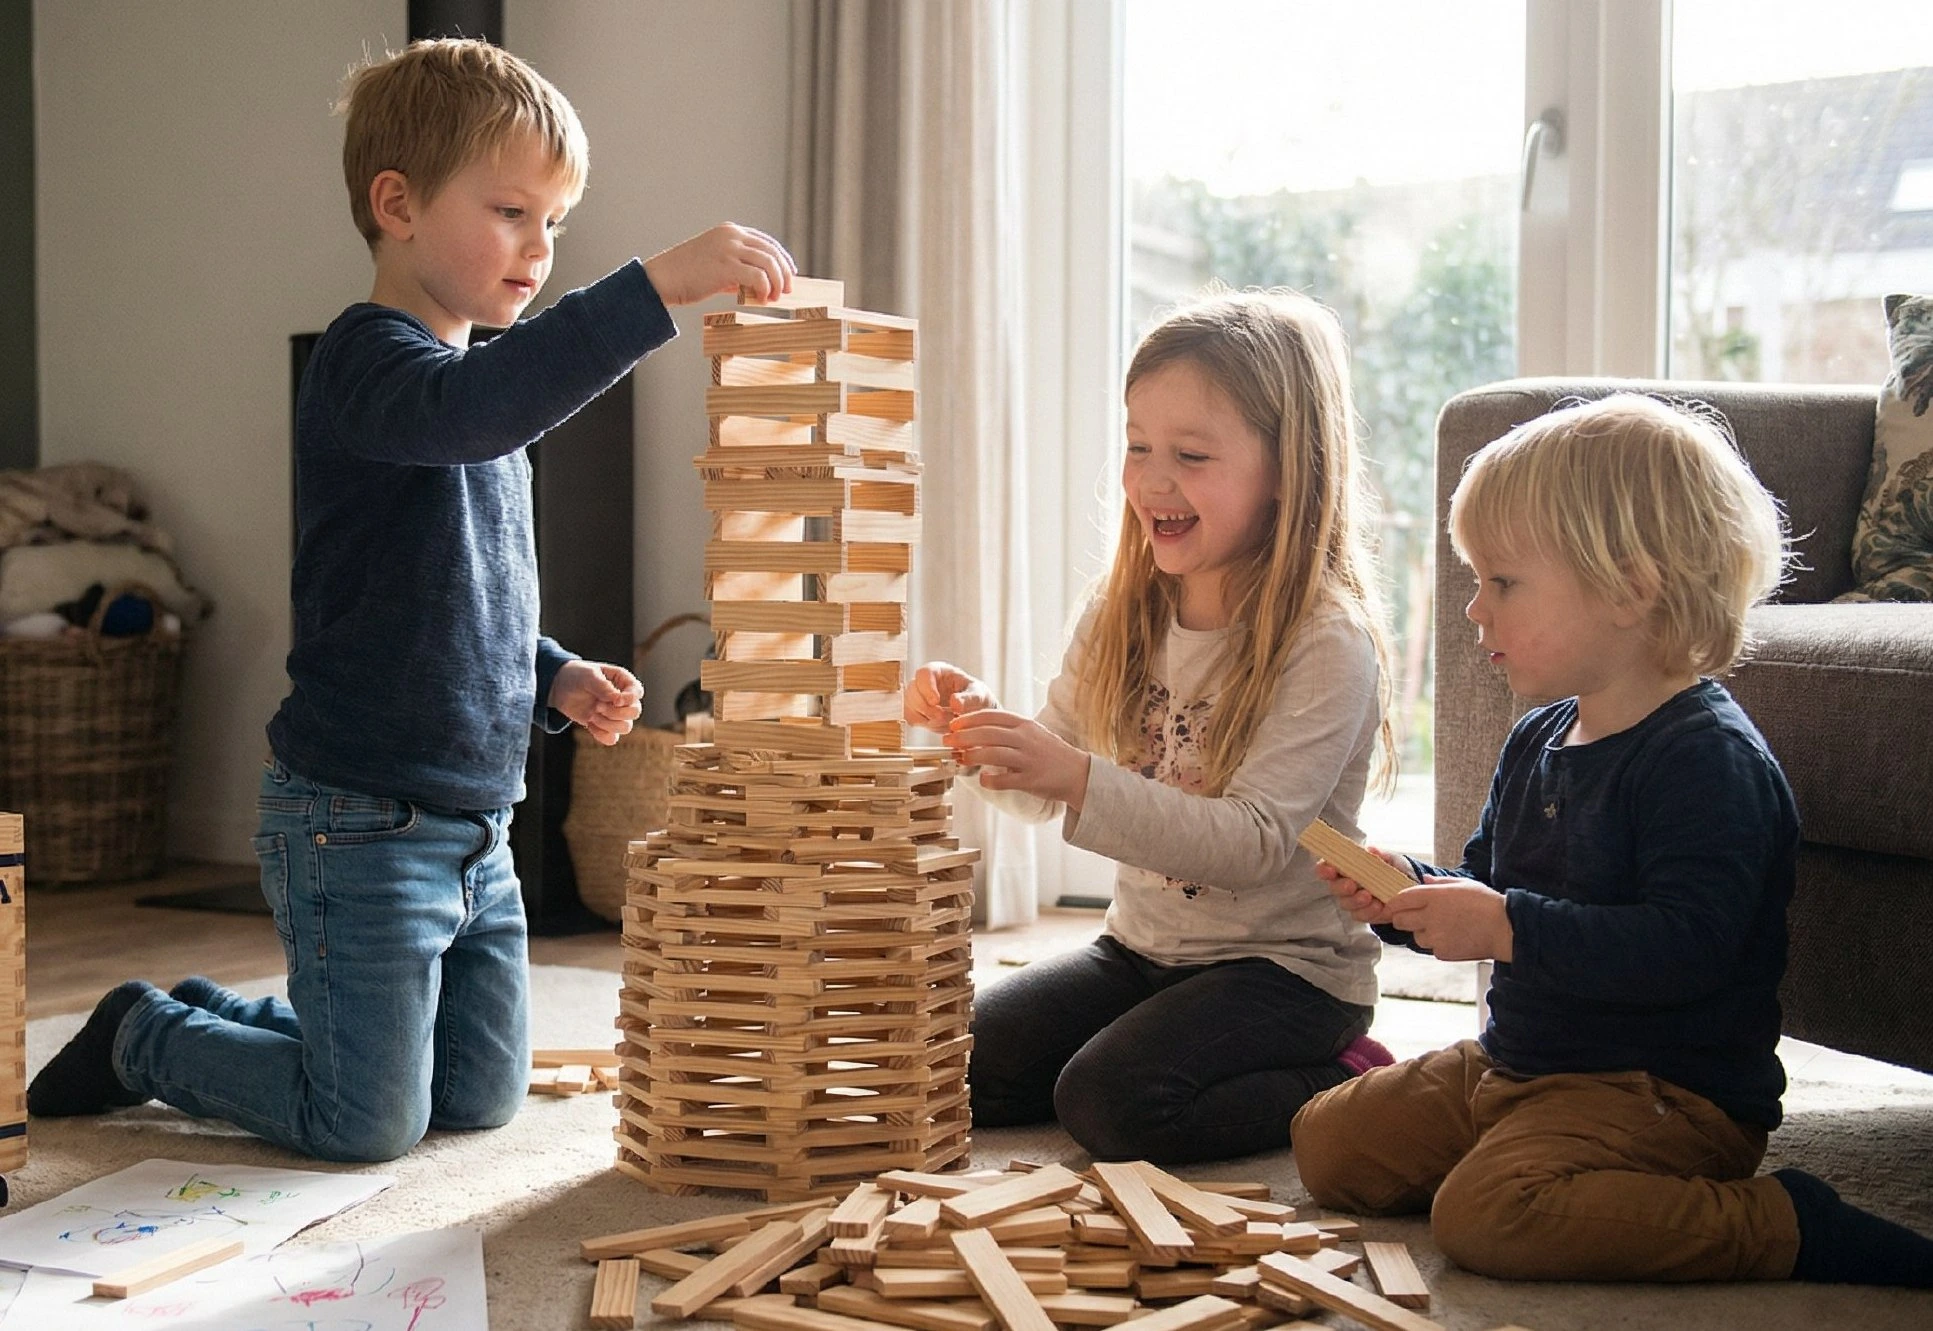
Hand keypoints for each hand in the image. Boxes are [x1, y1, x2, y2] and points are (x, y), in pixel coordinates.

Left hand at [549, 660, 643, 745]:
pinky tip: (590, 724)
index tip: (614, 700)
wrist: (561, 688)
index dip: (629, 699)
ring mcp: (615, 714)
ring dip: (608, 724)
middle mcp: (623, 699)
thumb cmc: (577, 676)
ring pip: (626, 727)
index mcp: (623, 681)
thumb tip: (617, 699)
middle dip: (616, 712)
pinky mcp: (606, 726)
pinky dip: (601, 734)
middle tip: (597, 706)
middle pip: (635, 712)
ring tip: (592, 715)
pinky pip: (612, 738)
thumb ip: (603, 686)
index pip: (637, 693)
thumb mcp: (588, 676)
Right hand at [644, 224, 795, 305]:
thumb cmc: (685, 275)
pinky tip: (762, 299)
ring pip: (768, 262)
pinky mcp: (726, 266)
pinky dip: (765, 289)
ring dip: (777, 282)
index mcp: (729, 231)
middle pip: (771, 251)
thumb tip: (757, 284)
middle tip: (788, 290)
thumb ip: (736, 270)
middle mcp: (731, 235)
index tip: (789, 273)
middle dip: (784, 272)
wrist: (663, 278)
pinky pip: (758, 276)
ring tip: (775, 297)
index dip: (781, 257)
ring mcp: (729, 249)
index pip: (765, 241)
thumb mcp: (714, 264)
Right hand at [905, 661, 995, 729]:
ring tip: (946, 721)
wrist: (975, 712)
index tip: (935, 701)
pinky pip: (910, 717)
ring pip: (909, 705)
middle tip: (943, 717)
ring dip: (926, 717)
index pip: (923, 673)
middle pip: (912, 690)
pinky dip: (924, 724)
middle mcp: (924, 682)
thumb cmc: (977, 697)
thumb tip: (955, 703)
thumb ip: (969, 698)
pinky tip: (940, 725)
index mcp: (939, 671)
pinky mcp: (916, 711)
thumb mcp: (979, 695)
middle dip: (926, 707)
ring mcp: (918, 696)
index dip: (927, 687)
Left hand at [944, 709, 1090, 809]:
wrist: (1078, 773)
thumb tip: (975, 730)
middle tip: (947, 740)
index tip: (953, 724)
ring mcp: (1029, 760)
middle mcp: (1026, 739)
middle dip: (964, 736)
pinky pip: (1005, 780)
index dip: (969, 720)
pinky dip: (990, 780)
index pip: (992, 716)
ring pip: (993, 754)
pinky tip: (982, 780)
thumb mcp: (1032, 733)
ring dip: (972, 756)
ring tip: (959, 758)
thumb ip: (1008, 730)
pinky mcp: (1031, 780)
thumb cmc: (1050, 753)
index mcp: (1025, 725)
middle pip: (988, 734)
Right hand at [1315, 845, 1413, 925]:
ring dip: (1356, 900)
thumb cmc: (1391, 869)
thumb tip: (1372, 851)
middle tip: (1351, 885)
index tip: (1330, 871)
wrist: (1406, 890)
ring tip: (1369, 897)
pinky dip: (1369, 911)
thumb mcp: (1389, 859)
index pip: (1325, 868)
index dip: (1324, 869)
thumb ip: (1380, 854)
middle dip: (1341, 887)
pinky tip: (1378, 906)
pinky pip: (1359, 915)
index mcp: (1344, 867)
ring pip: (1345, 903)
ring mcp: (1352, 901)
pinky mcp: (1362, 913)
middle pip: (1334, 888)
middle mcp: (1344, 884)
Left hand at [1384, 877, 1514, 961]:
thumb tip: (1424, 880)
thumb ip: (1439, 882)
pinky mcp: (1442, 952)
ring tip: (1445, 927)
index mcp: (1433, 896)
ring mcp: (1435, 937)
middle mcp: (1430, 917)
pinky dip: (1438, 944)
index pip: (1400, 900)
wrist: (1505, 929)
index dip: (1393, 903)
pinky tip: (1455, 937)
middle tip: (1417, 917)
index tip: (1393, 906)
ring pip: (1415, 936)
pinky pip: (1431, 948)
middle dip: (1403, 918)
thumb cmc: (1486, 903)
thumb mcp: (1463, 884)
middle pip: (1399, 920)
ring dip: (1423, 932)